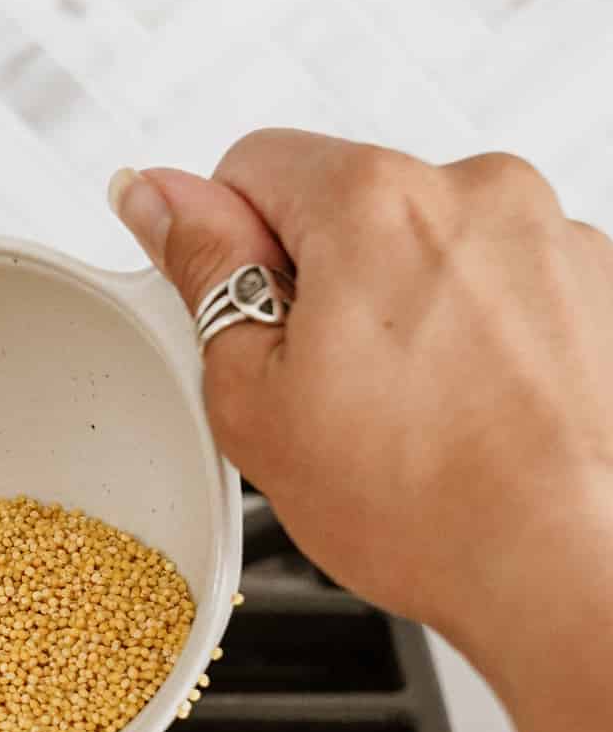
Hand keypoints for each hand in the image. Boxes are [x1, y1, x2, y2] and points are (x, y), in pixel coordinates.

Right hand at [109, 134, 612, 699]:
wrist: (570, 566)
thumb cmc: (428, 503)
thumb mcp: (254, 395)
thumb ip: (203, 270)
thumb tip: (162, 199)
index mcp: (373, 201)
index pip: (252, 166)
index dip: (230, 251)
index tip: (250, 322)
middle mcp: (475, 192)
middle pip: (349, 207)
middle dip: (323, 284)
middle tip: (326, 391)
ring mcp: (553, 236)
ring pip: (431, 250)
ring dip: (408, 310)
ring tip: (412, 413)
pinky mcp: (599, 285)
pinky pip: (505, 285)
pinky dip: (482, 334)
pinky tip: (472, 410)